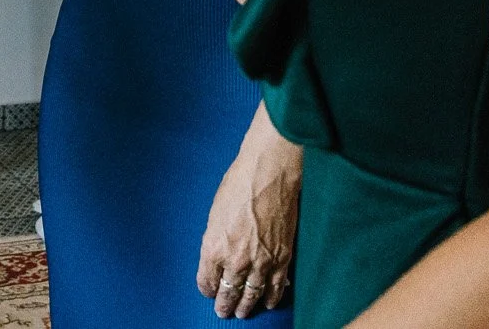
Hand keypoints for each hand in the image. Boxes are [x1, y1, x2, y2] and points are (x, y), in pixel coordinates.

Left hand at [197, 123, 300, 317]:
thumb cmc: (238, 186)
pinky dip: (271, 296)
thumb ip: (216, 240)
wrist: (269, 175)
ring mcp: (261, 262)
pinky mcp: (282, 258)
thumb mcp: (214, 214)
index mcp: (214, 247)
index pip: (207, 280)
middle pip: (229, 292)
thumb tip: (219, 255)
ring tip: (242, 313)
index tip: (208, 291)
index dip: (207, 288)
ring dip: (247, 305)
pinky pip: (275, 286)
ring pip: (252, 294)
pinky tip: (268, 301)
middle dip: (225, 304)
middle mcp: (236, 260)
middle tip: (223, 312)